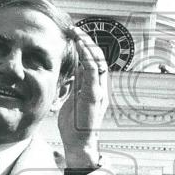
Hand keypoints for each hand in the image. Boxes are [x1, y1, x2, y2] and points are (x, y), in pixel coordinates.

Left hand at [57, 27, 108, 168]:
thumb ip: (78, 83)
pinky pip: (94, 71)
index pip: (95, 62)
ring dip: (87, 45)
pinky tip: (80, 47)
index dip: (87, 47)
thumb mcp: (74, 98)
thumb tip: (77, 67)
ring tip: (77, 33)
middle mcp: (101, 87)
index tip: (76, 36)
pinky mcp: (94, 96)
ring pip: (98, 61)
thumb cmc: (75, 125)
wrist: (79, 144)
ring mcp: (99, 91)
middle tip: (76, 30)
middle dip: (88, 41)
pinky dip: (87, 57)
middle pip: (100, 57)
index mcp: (96, 87)